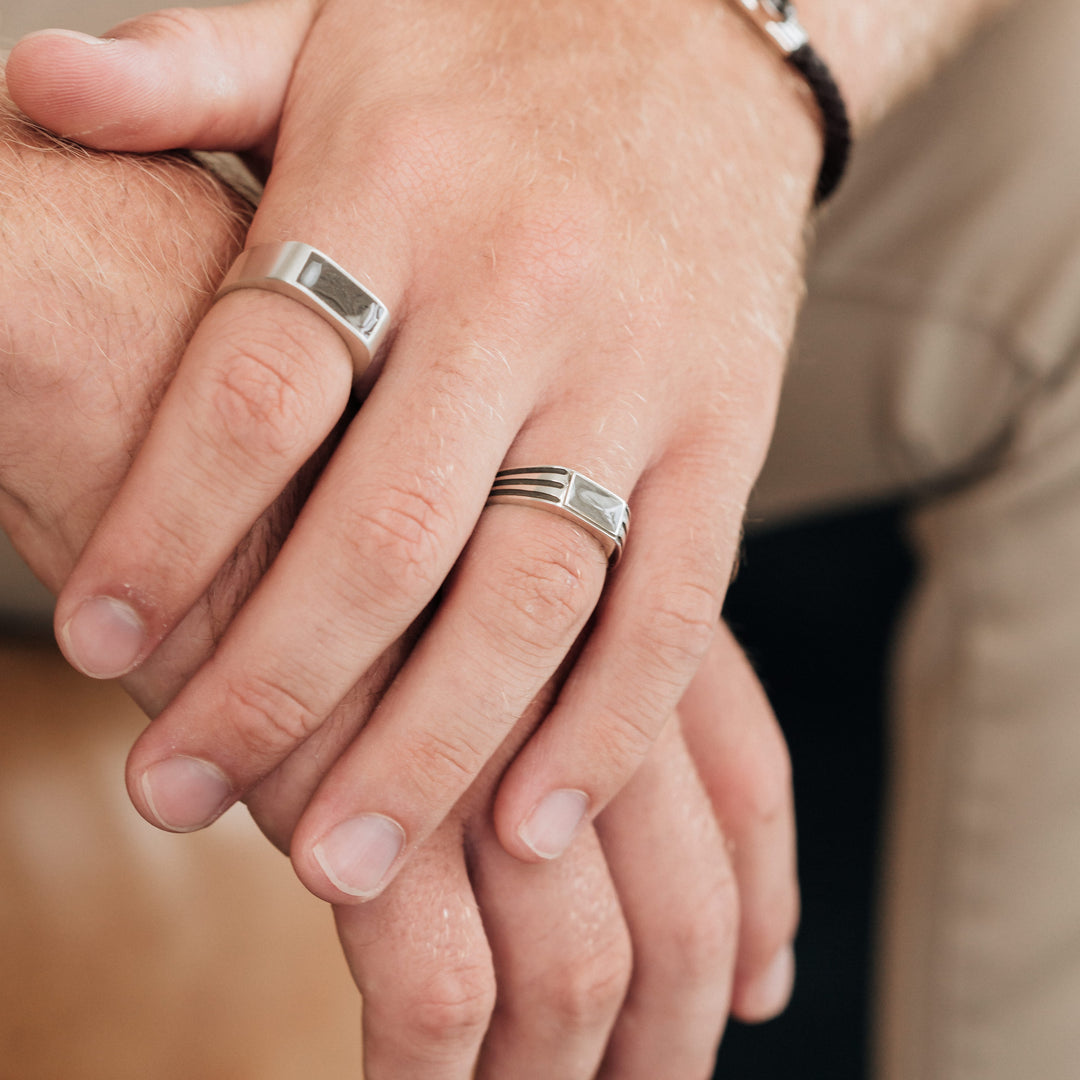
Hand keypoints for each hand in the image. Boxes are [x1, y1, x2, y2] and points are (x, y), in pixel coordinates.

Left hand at [7, 0, 817, 903]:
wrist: (710, 22)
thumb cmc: (497, 45)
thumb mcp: (336, 25)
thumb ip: (189, 63)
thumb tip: (30, 87)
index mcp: (400, 192)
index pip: (258, 388)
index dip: (163, 525)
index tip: (90, 641)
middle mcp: (524, 298)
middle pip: (385, 530)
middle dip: (275, 684)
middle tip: (179, 799)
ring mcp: (640, 379)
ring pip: (529, 595)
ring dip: (431, 747)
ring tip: (339, 862)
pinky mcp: (729, 435)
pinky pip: (673, 605)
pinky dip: (605, 727)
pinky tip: (533, 824)